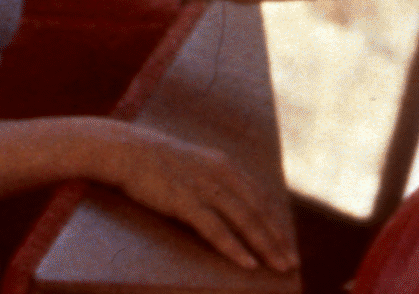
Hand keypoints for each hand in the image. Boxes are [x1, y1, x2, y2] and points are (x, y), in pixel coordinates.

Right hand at [87, 119, 296, 274]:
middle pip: (258, 212)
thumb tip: (228, 201)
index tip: (288, 244)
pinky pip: (216, 230)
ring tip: (278, 267)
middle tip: (292, 263)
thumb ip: (214, 179)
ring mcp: (204, 188)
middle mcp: (221, 175)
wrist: (126, 151)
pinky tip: (247, 264)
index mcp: (226, 165)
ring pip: (244, 221)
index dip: (276, 222)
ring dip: (264, 247)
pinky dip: (234, 248)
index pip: (261, 198)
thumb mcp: (194, 165)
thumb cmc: (156, 161)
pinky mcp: (185, 202)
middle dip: (277, 240)